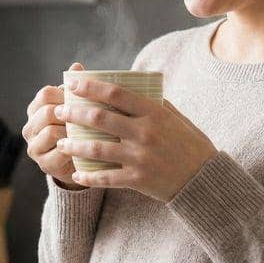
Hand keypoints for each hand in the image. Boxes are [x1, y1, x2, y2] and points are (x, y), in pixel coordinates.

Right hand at [22, 63, 87, 189]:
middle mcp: (30, 128)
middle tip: (91, 116)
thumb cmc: (79, 130)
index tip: (84, 99)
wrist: (80, 164)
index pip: (45, 93)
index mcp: (35, 110)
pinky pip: (59, 152)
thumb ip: (76, 89)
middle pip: (47, 111)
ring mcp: (34, 147)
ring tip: (89, 131)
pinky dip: (74, 148)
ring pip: (51, 131)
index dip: (66, 94)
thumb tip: (76, 66)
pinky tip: (87, 147)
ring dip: (72, 131)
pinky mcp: (44, 164)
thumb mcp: (78, 109)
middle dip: (70, 113)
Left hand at [53, 77, 218, 201]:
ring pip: (97, 149)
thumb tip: (128, 87)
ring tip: (61, 142)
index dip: (89, 86)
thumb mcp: (175, 117)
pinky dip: (89, 177)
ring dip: (74, 145)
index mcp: (154, 112)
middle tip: (58, 111)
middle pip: (100, 119)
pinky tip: (76, 174)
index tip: (71, 83)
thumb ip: (153, 103)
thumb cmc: (189, 144)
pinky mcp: (138, 179)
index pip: (115, 94)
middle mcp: (145, 132)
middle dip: (74, 113)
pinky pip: (106, 178)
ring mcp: (140, 157)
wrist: (204, 179)